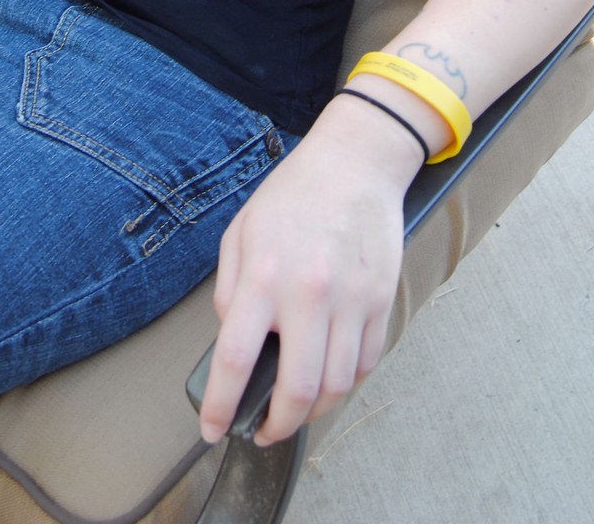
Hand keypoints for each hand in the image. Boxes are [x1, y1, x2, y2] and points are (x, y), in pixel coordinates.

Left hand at [198, 96, 421, 446]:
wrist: (356, 162)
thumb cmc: (293, 194)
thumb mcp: (242, 232)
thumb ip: (231, 291)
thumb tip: (231, 339)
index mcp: (265, 275)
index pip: (235, 359)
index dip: (219, 405)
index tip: (211, 429)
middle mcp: (309, 293)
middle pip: (297, 390)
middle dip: (276, 425)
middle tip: (262, 430)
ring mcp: (352, 300)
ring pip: (337, 386)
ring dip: (313, 412)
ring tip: (296, 409)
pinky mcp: (381, 299)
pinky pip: (366, 362)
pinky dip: (346, 383)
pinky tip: (328, 378)